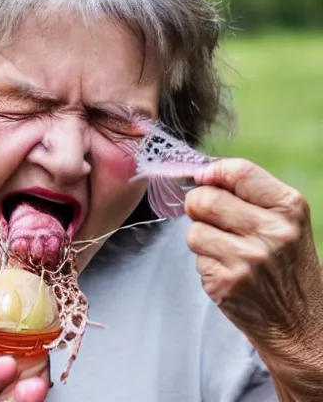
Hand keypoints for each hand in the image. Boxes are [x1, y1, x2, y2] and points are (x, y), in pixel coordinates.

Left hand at [185, 158, 322, 353]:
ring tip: (225, 249)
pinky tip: (227, 270)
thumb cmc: (286, 263)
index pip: (240, 171)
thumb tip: (203, 174)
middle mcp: (271, 232)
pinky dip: (206, 262)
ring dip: (201, 238)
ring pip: (194, 230)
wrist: (300, 322)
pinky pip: (196, 258)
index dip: (214, 171)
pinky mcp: (227, 283)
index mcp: (289, 208)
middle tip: (207, 215)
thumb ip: (248, 193)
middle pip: (205, 199)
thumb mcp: (285, 221)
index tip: (205, 178)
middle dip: (197, 204)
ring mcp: (248, 260)